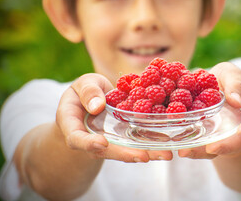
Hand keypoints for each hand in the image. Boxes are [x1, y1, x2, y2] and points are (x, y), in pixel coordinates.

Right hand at [56, 73, 172, 161]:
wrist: (91, 101)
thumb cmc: (84, 91)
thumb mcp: (83, 84)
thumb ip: (88, 92)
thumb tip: (98, 105)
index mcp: (73, 125)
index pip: (76, 138)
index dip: (88, 143)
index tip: (102, 143)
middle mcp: (91, 139)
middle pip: (106, 151)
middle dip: (126, 154)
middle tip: (145, 156)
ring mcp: (108, 142)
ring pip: (124, 151)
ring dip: (145, 153)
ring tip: (165, 154)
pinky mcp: (123, 139)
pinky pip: (135, 144)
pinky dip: (151, 145)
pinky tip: (167, 145)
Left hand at [178, 62, 240, 158]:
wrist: (215, 86)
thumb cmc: (228, 78)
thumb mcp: (232, 73)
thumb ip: (235, 83)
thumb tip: (236, 101)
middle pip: (238, 142)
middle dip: (225, 146)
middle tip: (211, 148)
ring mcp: (225, 135)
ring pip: (218, 148)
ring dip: (203, 152)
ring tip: (187, 152)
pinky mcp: (210, 138)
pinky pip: (203, 147)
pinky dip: (193, 149)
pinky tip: (182, 150)